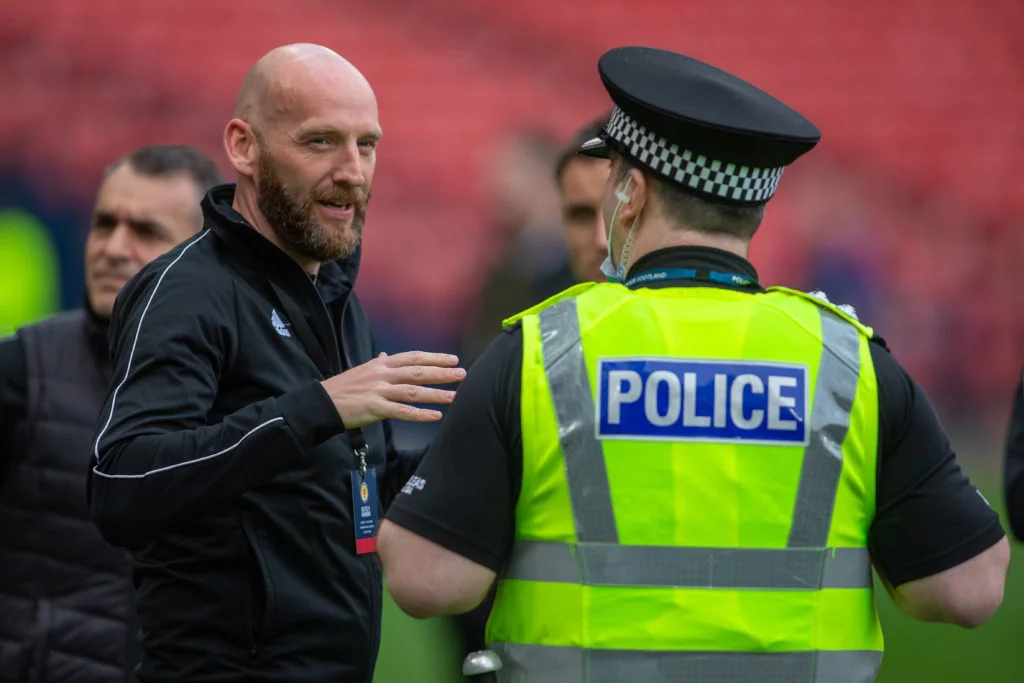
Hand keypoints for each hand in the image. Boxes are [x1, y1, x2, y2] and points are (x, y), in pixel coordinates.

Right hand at [321, 351, 465, 428]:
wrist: (322, 402)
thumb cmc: (343, 388)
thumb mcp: (362, 370)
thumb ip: (378, 364)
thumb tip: (386, 356)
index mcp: (381, 364)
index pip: (412, 357)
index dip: (434, 358)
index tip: (452, 359)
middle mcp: (382, 374)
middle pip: (417, 371)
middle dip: (441, 372)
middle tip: (462, 374)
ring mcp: (379, 391)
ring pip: (413, 391)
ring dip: (436, 393)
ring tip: (454, 396)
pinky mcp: (375, 408)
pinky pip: (402, 411)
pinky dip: (420, 414)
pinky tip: (435, 416)